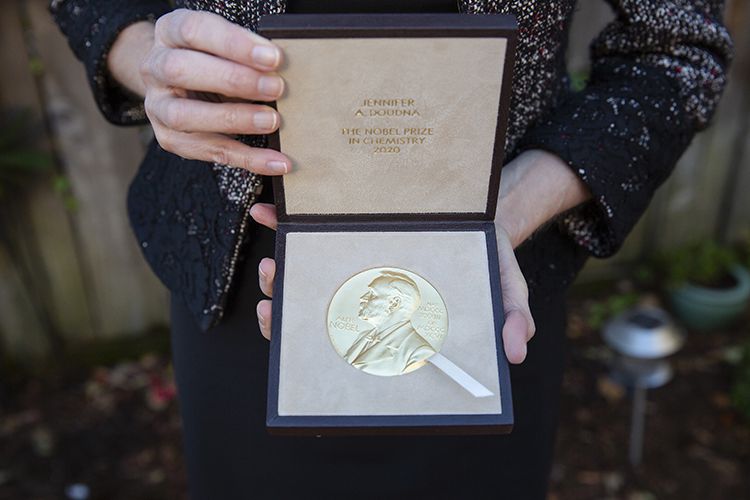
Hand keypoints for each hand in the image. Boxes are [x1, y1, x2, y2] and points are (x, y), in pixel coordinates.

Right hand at [108, 10, 289, 173]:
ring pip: (184, 116)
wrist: (174, 82)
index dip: (234, 44)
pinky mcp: (170, 139)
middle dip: (233, 80)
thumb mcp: (219, 43)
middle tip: (275, 88)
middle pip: (181, 70)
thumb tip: (280, 66)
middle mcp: (155, 68)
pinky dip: (246, 158)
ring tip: (271, 121)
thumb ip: (242, 51)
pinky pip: (208, 151)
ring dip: (233, 119)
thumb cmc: (207, 58)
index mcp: (169, 32)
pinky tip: (274, 161)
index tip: (272, 58)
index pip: (194, 30)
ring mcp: (158, 106)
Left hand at [251, 149, 590, 363]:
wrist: (479, 216)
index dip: (301, 336)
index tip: (276, 319)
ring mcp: (358, 261)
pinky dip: (287, 223)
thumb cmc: (486, 260)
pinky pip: (313, 231)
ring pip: (306, 272)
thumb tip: (516, 354)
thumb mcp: (504, 286)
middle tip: (269, 286)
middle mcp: (369, 293)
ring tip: (268, 259)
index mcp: (392, 317)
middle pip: (312, 306)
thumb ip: (512, 316)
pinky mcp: (354, 232)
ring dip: (277, 266)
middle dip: (281, 299)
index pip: (340, 339)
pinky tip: (268, 214)